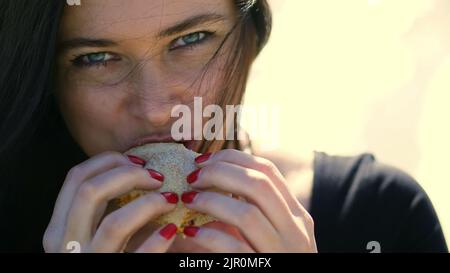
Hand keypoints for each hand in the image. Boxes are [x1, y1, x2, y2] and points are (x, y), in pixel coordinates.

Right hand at [43, 151, 177, 252]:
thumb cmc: (111, 253)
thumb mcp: (95, 230)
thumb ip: (107, 204)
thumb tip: (141, 166)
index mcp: (60, 227)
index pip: (75, 177)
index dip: (108, 161)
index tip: (138, 160)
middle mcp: (67, 245)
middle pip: (89, 192)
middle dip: (127, 174)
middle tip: (158, 176)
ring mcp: (90, 262)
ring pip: (114, 223)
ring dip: (148, 205)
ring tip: (170, 200)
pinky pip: (137, 256)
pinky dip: (157, 240)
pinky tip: (172, 230)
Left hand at [180, 149, 316, 252]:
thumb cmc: (264, 259)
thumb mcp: (265, 233)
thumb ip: (247, 209)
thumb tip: (208, 179)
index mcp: (295, 214)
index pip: (268, 170)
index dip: (234, 158)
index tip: (205, 160)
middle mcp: (296, 230)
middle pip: (258, 184)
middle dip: (220, 173)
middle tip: (192, 176)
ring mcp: (282, 253)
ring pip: (247, 214)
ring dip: (210, 201)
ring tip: (188, 199)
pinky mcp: (263, 272)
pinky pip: (233, 249)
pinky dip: (208, 236)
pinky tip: (190, 231)